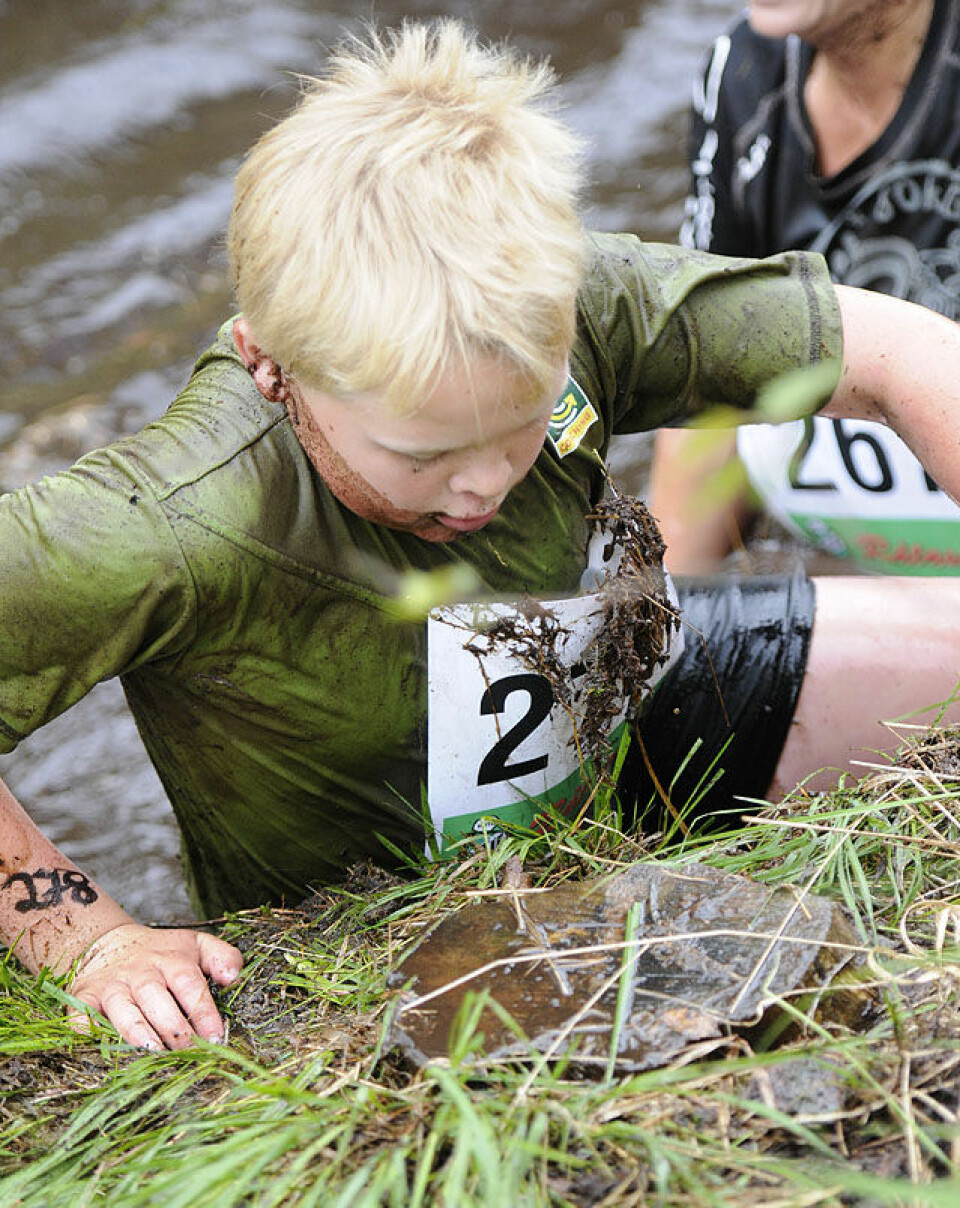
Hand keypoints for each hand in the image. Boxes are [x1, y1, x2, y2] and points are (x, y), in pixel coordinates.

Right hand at [67, 923, 242, 1049]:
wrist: (109, 942)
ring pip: (123, 1010)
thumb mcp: (196, 945)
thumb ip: (223, 957)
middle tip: (188, 1052)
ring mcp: (111, 986)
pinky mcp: (84, 999)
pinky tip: (104, 1054)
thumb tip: (234, 978)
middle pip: (156, 998)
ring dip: (137, 1033)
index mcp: (171, 960)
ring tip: (153, 1054)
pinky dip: (90, 1035)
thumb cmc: (161, 953)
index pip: (189, 984)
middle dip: (173, 1027)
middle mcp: (140, 973)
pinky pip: (82, 1018)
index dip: (202, 1010)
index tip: (215, 1036)